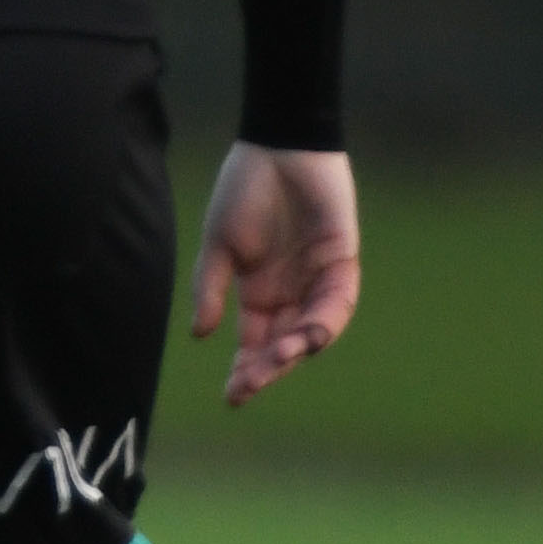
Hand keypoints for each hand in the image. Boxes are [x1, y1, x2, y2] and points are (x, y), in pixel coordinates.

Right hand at [190, 142, 360, 406]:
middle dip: (266, 369)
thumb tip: (201, 335)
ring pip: (311, 330)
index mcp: (258, 291)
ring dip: (294, 349)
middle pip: (282, 344)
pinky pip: (337, 302)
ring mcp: (317, 279)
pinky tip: (306, 336)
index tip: (231, 398)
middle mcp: (290, 293)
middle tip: (247, 387)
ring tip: (275, 361)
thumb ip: (211, 287)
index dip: (245, 371)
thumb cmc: (244, 188)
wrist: (278, 145)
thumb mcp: (219, 243)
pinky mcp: (341, 261)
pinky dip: (324, 320)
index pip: (254, 342)